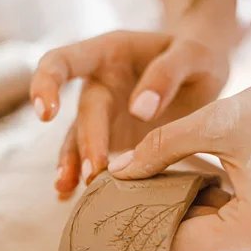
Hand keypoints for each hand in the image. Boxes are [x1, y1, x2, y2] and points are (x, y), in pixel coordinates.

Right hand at [30, 30, 227, 198]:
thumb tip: (138, 110)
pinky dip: (81, 176)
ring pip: (79, 140)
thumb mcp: (193, 54)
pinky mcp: (113, 139)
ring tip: (67, 189)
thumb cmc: (195, 55)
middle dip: (86, 143)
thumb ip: (167, 74)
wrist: (203, 70)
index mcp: (109, 53)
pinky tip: (70, 197)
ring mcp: (104, 114)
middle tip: (94, 173)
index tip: (47, 115)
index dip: (46, 83)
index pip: (63, 61)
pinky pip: (92, 157)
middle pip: (84, 113)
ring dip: (73, 164)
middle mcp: (99, 84)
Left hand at [108, 61, 250, 250]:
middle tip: (145, 178)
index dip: (149, 216)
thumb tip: (118, 173)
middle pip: (197, 241)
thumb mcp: (215, 124)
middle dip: (170, 209)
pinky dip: (217, 208)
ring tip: (183, 172)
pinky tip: (214, 177)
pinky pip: (235, 230)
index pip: (180, 241)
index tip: (126, 194)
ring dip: (194, 207)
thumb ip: (160, 150)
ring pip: (215, 237)